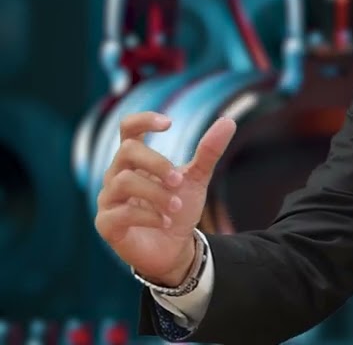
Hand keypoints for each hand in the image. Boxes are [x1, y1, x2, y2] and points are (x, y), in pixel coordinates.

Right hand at [94, 112, 236, 285]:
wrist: (174, 248)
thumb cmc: (179, 208)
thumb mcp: (197, 178)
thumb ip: (208, 151)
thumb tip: (229, 121)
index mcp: (136, 160)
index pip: (128, 128)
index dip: (143, 120)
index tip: (169, 123)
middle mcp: (117, 174)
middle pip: (128, 151)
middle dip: (157, 163)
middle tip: (179, 180)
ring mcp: (108, 199)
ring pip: (124, 181)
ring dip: (157, 193)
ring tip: (176, 206)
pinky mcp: (107, 223)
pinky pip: (120, 213)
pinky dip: (149, 216)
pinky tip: (165, 222)